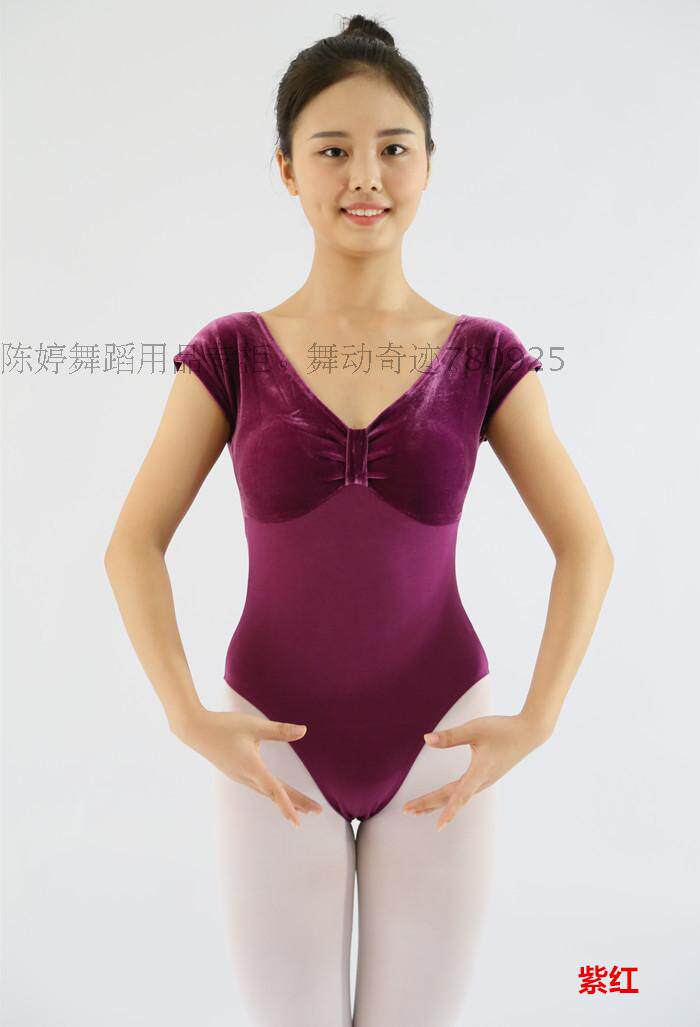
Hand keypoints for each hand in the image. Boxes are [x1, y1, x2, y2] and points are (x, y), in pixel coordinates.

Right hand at [172, 707, 322, 826]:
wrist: (195, 730)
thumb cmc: (224, 726)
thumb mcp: (254, 725)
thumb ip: (279, 730)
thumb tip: (305, 731)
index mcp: (251, 767)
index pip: (274, 789)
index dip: (288, 803)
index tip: (299, 819)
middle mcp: (246, 776)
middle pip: (275, 794)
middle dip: (297, 803)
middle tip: (318, 811)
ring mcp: (240, 777)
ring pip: (267, 792)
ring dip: (286, 800)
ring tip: (304, 808)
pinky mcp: (237, 773)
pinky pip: (260, 787)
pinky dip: (274, 793)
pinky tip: (280, 794)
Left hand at [403, 712, 549, 830]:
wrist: (528, 733)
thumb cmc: (502, 729)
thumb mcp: (475, 729)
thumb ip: (451, 736)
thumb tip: (426, 740)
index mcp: (480, 772)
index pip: (460, 795)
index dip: (449, 810)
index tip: (438, 826)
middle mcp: (481, 781)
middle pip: (451, 797)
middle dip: (428, 804)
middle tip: (406, 810)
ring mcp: (484, 781)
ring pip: (456, 796)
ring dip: (436, 803)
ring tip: (416, 810)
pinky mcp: (485, 777)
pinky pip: (463, 792)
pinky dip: (448, 798)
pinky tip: (441, 799)